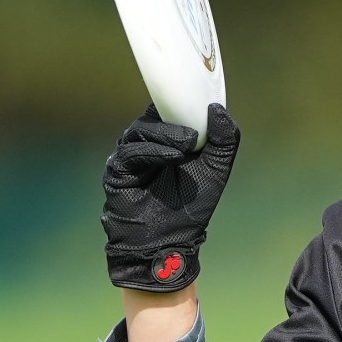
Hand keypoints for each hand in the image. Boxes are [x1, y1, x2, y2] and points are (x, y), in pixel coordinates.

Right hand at [101, 103, 239, 291]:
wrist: (168, 242)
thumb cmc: (190, 207)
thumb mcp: (216, 170)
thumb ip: (224, 140)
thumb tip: (218, 109)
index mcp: (167, 139)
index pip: (170, 109)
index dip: (184, 101)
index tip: (201, 99)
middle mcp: (145, 143)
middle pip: (154, 116)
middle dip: (176, 118)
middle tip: (196, 131)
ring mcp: (129, 156)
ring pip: (142, 130)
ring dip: (167, 135)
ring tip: (187, 145)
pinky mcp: (117, 171)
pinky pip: (131, 152)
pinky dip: (154, 151)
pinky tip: (173, 157)